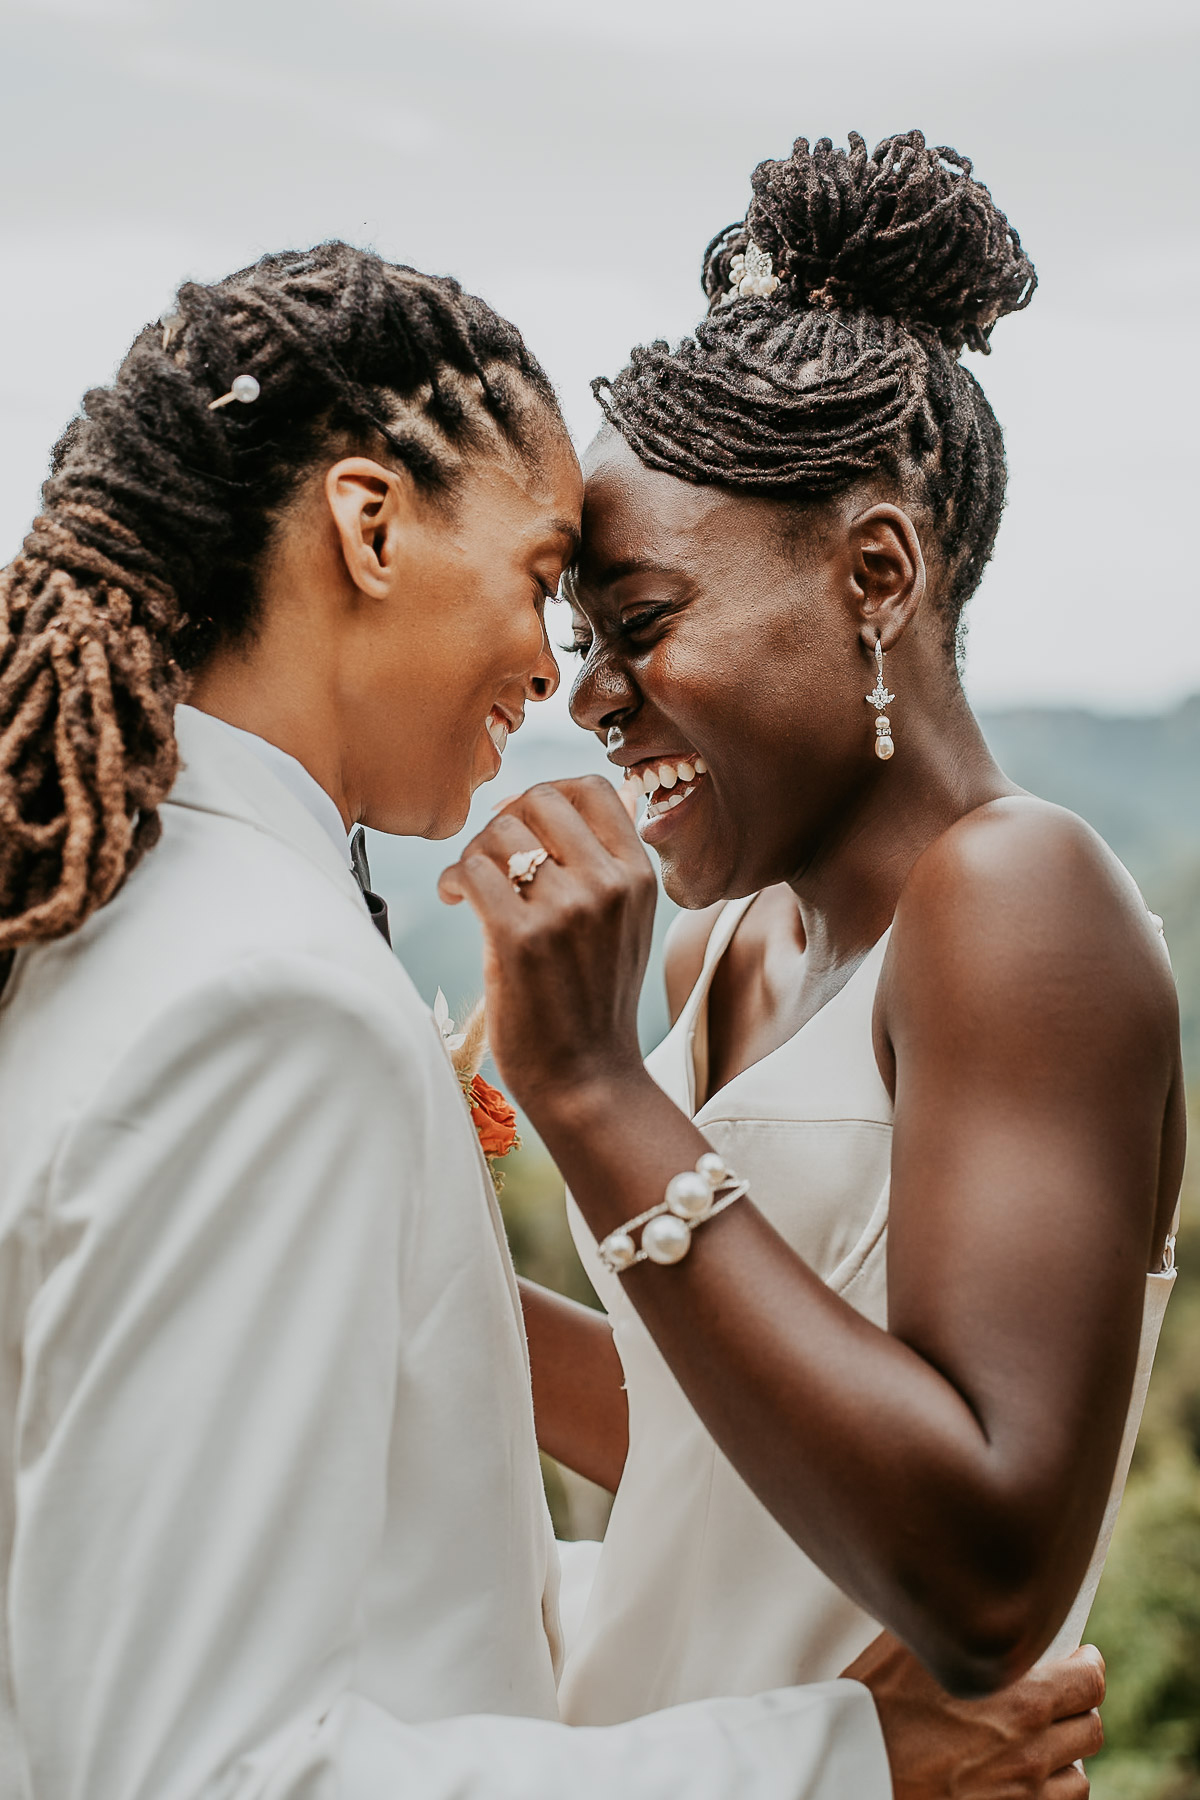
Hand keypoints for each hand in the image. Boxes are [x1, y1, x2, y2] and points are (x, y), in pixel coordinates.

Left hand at [438, 778, 656, 1114]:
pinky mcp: (520, 938)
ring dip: (474, 853)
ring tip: (471, 886)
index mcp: (637, 875)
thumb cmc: (595, 1001)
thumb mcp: (624, 924)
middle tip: (489, 857)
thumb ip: (602, 866)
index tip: (524, 823)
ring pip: (499, 833)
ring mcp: (566, 910)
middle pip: (539, 800)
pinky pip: (471, 870)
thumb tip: (549, 803)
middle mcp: (608, 884)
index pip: (592, 788)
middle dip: (504, 820)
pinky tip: (455, 900)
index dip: (547, 794)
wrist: (589, 1078)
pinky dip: (454, 879)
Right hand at [843, 1631, 1103, 1799]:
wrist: (851, 1773)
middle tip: (1057, 1696)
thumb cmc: (872, 1709)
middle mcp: (1032, 1750)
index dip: (1087, 1666)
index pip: (1090, 1681)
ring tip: (1038, 1740)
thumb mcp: (911, 1647)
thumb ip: (957, 1626)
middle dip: (1077, 1706)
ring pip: (1078, 1776)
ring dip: (1064, 1754)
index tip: (1078, 1659)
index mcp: (1020, 1698)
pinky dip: (1048, 1792)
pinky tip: (1022, 1776)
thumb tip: (973, 1601)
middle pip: (1091, 1728)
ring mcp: (1023, 1795)